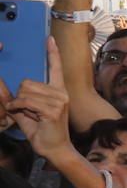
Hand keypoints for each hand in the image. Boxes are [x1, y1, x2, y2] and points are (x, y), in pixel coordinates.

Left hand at [0, 39, 72, 159]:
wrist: (55, 149)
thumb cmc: (42, 132)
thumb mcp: (28, 112)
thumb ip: (18, 98)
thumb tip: (2, 87)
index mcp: (58, 91)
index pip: (56, 68)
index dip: (52, 53)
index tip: (50, 38)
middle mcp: (61, 93)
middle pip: (27, 82)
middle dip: (19, 96)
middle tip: (27, 111)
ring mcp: (58, 101)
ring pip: (25, 92)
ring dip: (19, 104)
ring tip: (29, 116)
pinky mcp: (53, 110)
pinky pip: (26, 101)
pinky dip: (19, 108)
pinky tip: (25, 115)